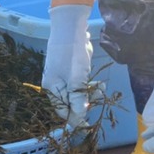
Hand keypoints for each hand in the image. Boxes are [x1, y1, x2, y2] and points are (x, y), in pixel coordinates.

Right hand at [42, 4, 92, 125]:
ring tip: (101, 89)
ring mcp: (63, 78)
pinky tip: (99, 84)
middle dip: (85, 104)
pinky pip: (80, 86)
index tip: (89, 124)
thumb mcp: (76, 79)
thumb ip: (77, 99)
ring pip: (77, 95)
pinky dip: (90, 87)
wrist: (71, 29)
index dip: (75, 118)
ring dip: (90, 95)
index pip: (62, 111)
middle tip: (98, 99)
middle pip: (70, 104)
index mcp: (52, 89)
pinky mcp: (72, 72)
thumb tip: (79, 118)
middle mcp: (56, 86)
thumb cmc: (71, 55)